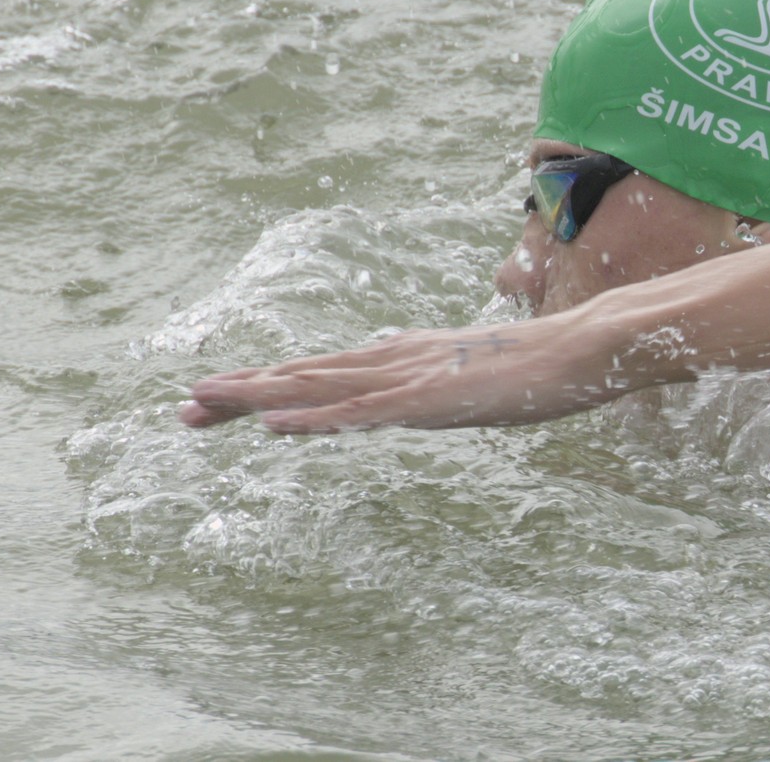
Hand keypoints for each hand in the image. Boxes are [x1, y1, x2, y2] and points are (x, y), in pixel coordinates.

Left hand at [180, 319, 616, 433]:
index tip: (225, 397)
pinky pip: (360, 413)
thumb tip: (426, 394)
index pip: (326, 371)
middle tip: (185, 406)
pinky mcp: (427, 400)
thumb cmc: (544, 367)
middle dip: (244, 390)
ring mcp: (409, 378)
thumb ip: (446, 386)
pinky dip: (313, 417)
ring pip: (318, 387)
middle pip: (307, 374)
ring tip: (204, 402)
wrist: (584, 346)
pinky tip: (275, 425)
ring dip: (258, 396)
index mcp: (406, 357)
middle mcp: (396, 360)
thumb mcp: (480, 382)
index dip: (272, 383)